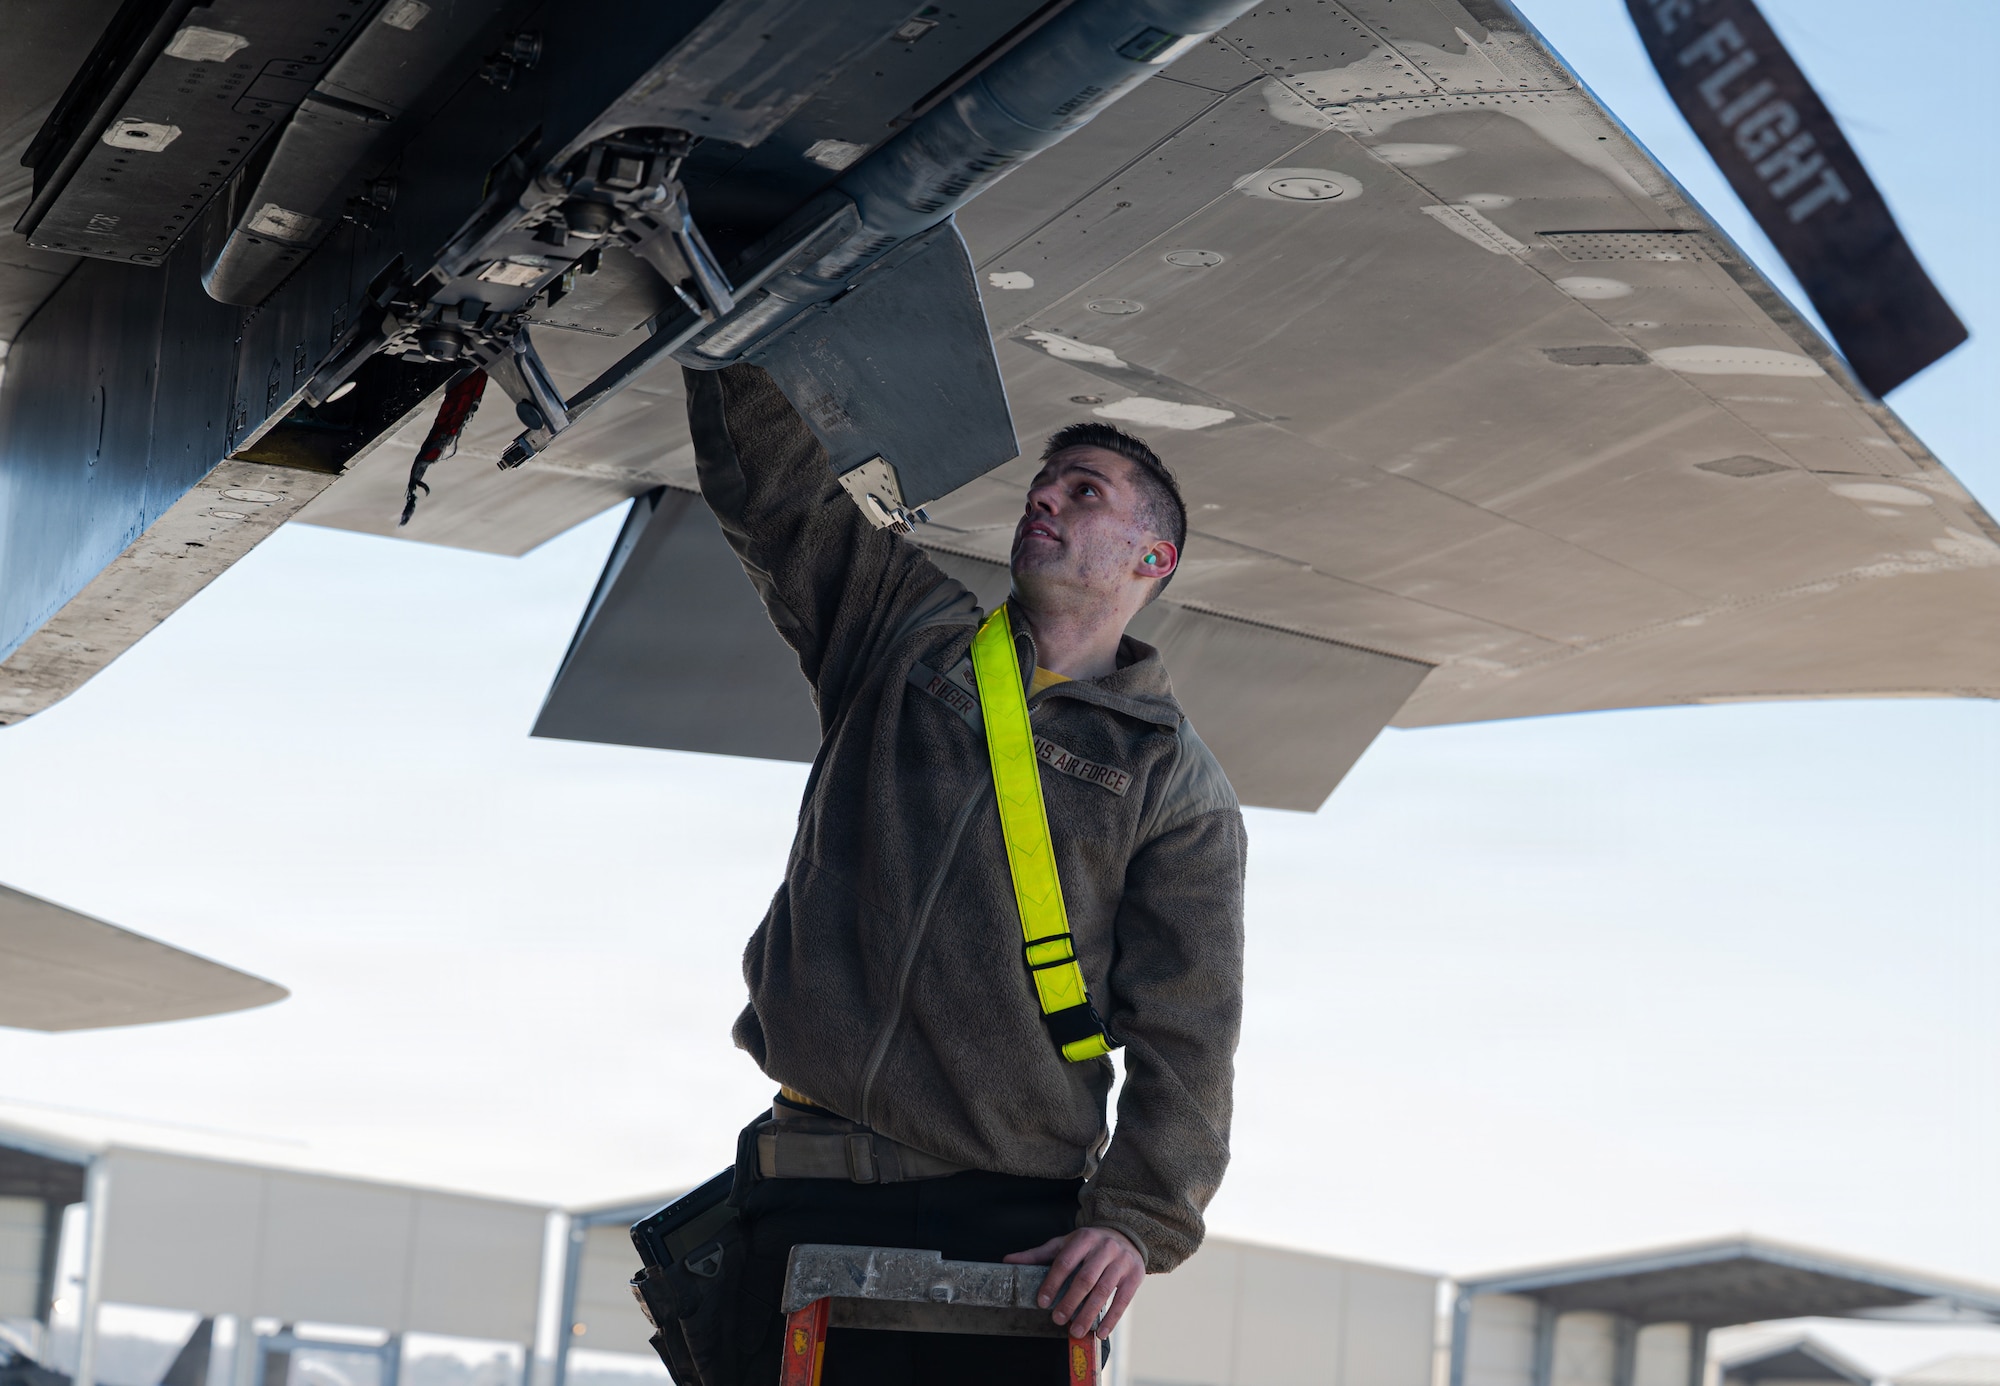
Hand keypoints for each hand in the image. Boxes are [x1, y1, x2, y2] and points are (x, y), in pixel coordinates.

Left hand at [1003, 1225, 1144, 1338]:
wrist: (1125, 1234)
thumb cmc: (1089, 1244)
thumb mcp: (1065, 1243)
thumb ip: (1038, 1255)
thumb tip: (1008, 1261)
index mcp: (1084, 1238)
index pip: (1065, 1261)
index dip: (1052, 1282)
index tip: (1042, 1302)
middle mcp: (1104, 1248)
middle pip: (1085, 1278)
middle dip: (1070, 1302)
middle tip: (1057, 1320)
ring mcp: (1122, 1262)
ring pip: (1103, 1291)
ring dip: (1088, 1314)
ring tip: (1075, 1331)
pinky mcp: (1135, 1275)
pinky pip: (1123, 1300)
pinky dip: (1111, 1318)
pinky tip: (1100, 1332)